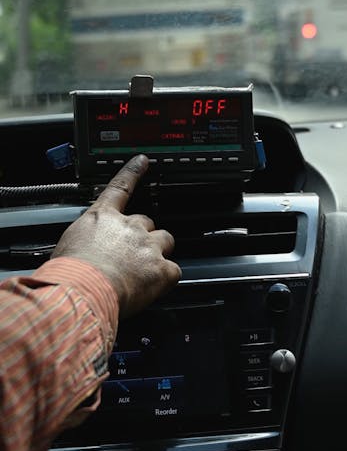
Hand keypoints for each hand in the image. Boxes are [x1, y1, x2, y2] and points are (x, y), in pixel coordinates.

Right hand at [51, 155, 180, 316]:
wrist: (83, 289)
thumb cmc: (70, 272)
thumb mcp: (68, 245)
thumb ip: (85, 240)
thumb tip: (84, 250)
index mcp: (103, 218)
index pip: (120, 187)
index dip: (132, 173)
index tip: (142, 162)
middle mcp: (129, 227)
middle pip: (146, 222)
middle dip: (141, 235)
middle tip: (130, 255)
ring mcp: (148, 246)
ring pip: (166, 240)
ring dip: (159, 252)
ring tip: (145, 270)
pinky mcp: (161, 269)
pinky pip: (173, 270)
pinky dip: (166, 278)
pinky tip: (154, 286)